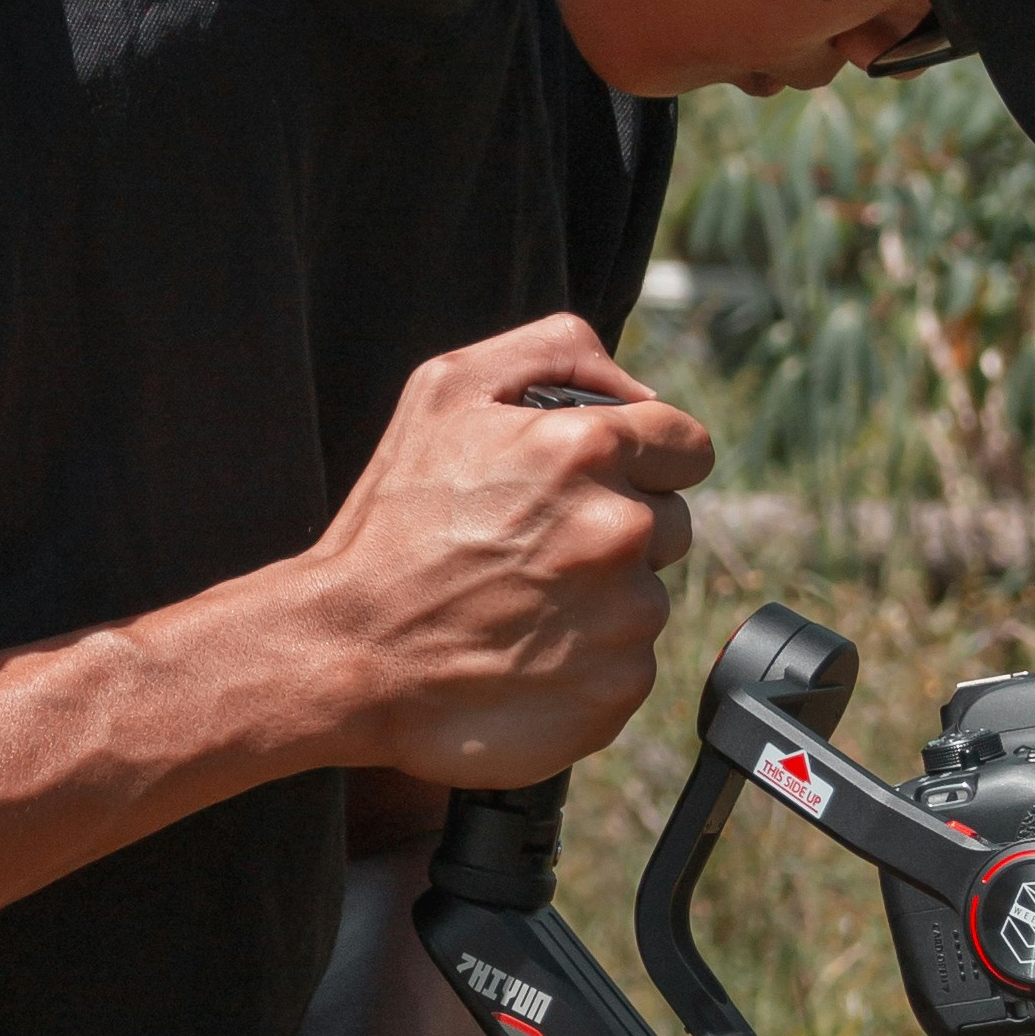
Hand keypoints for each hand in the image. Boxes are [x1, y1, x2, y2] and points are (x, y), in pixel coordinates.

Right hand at [285, 320, 715, 789]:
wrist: (347, 650)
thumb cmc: (392, 521)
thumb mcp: (447, 389)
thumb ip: (558, 350)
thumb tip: (643, 391)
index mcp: (588, 447)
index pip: (687, 446)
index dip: (643, 462)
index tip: (597, 485)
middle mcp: (619, 528)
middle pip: (672, 523)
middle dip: (617, 529)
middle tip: (534, 550)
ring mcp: (625, 615)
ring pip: (648, 596)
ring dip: (601, 599)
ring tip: (519, 604)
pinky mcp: (619, 685)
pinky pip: (632, 662)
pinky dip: (590, 660)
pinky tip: (526, 652)